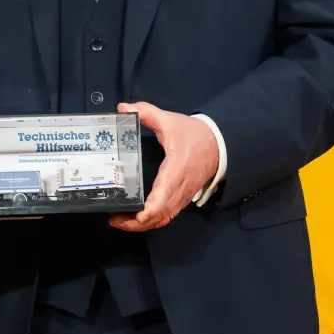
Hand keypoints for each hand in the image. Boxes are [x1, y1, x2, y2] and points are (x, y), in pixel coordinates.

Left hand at [109, 101, 218, 232]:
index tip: (130, 215)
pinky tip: (137, 218)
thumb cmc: (194, 134)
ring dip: (144, 225)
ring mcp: (183, 195)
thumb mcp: (169, 120)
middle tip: (114, 220)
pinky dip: (154, 221)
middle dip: (137, 223)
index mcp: (176, 170)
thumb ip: (146, 112)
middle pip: (160, 215)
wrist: (220, 143)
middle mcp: (180, 188)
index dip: (146, 212)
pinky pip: (169, 215)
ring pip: (164, 218)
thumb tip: (123, 108)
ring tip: (121, 221)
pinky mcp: (184, 197)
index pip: (162, 199)